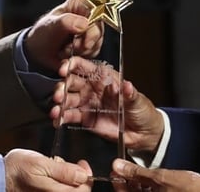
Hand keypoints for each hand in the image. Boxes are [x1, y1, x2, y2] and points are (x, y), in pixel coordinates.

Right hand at [4, 148, 92, 190]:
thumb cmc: (15, 170)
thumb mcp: (40, 163)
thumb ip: (63, 171)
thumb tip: (83, 175)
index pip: (84, 190)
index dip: (85, 175)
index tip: (81, 164)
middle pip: (77, 191)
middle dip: (74, 176)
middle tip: (64, 164)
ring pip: (67, 190)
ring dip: (65, 178)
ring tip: (53, 167)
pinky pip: (56, 190)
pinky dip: (57, 183)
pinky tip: (48, 176)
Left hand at [24, 0, 103, 72]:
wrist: (38, 52)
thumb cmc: (43, 34)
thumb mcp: (51, 26)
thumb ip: (65, 22)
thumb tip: (84, 24)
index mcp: (80, 3)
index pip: (96, 13)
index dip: (91, 30)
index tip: (82, 42)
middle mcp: (88, 14)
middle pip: (98, 30)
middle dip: (85, 44)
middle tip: (71, 48)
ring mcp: (91, 29)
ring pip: (97, 43)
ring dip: (81, 52)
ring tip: (66, 50)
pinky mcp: (92, 43)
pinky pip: (94, 52)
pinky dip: (82, 57)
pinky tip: (70, 55)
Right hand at [50, 57, 164, 155]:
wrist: (144, 133)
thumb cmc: (142, 109)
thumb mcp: (138, 100)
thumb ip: (130, 94)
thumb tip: (126, 85)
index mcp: (104, 78)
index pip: (84, 66)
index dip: (72, 65)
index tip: (64, 69)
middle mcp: (92, 88)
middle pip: (72, 82)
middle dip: (62, 87)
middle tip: (58, 95)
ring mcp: (87, 103)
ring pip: (68, 99)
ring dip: (60, 104)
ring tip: (56, 111)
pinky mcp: (86, 119)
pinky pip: (70, 116)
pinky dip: (62, 118)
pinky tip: (57, 120)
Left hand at [111, 159, 199, 191]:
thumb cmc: (191, 189)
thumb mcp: (161, 177)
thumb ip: (137, 173)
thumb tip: (118, 166)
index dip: (119, 183)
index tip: (116, 171)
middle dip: (128, 184)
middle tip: (124, 169)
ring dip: (137, 186)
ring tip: (136, 172)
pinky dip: (149, 190)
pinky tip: (150, 180)